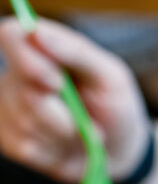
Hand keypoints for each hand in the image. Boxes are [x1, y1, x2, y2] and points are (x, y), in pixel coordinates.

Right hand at [0, 18, 148, 183]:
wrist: (120, 150)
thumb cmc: (116, 106)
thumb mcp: (110, 77)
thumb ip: (75, 52)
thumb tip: (35, 32)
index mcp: (43, 48)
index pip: (11, 36)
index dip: (26, 58)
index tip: (56, 82)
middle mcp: (19, 74)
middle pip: (22, 89)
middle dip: (62, 111)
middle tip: (86, 119)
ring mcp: (11, 107)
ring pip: (26, 121)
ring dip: (66, 133)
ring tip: (83, 130)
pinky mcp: (12, 140)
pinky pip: (27, 148)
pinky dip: (57, 151)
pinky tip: (68, 145)